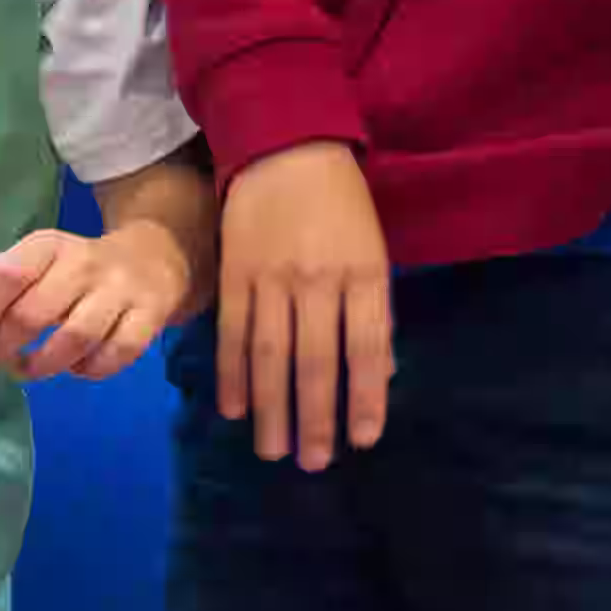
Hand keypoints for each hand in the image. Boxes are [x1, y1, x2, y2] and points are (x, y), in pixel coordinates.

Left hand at [0, 216, 193, 380]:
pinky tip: (74, 368)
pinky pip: (117, 353)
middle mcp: (85, 265)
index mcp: (48, 246)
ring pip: (76, 338)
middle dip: (1, 346)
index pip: (6, 276)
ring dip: (42, 364)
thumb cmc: (73, 268)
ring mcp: (120, 292)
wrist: (153, 259)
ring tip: (24, 370)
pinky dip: (90, 369)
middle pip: (34, 313)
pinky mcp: (149, 317)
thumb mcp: (29, 261)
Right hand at [210, 140, 394, 462]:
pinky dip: (232, 372)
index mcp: (363, 274)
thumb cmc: (342, 205)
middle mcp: (319, 280)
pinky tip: (233, 407)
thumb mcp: (375, 251)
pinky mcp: (236, 274)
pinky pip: (233, 332)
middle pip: (317, 360)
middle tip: (313, 464)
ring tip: (272, 450)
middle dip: (315, 417)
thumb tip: (379, 376)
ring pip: (271, 354)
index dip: (366, 397)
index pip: (368, 347)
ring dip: (271, 407)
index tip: (362, 441)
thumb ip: (374, 311)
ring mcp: (272, 278)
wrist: (286, 146)